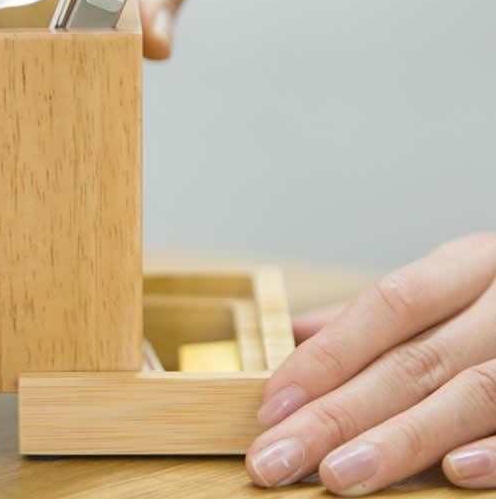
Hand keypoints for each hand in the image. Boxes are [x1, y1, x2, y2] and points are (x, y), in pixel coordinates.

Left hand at [246, 233, 495, 493]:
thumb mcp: (451, 285)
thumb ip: (374, 316)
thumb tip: (295, 333)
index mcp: (469, 266)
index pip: (387, 305)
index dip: (327, 355)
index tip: (272, 405)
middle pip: (412, 361)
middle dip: (337, 415)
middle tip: (275, 459)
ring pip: (470, 394)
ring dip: (401, 440)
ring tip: (338, 476)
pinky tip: (454, 473)